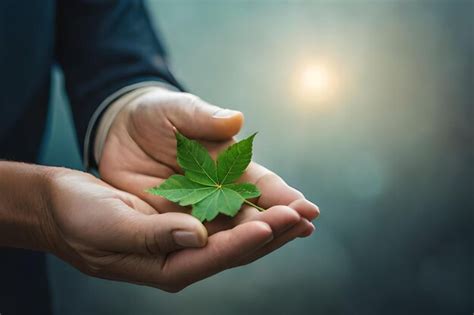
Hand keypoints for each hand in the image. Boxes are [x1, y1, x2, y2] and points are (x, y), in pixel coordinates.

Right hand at [42, 167, 277, 290]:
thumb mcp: (110, 226)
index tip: (279, 221)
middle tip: (306, 216)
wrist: (64, 206)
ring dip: (269, 224)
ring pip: (236, 235)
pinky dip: (248, 212)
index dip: (250, 239)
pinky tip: (268, 205)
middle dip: (273, 233)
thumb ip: (152, 235)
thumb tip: (196, 235)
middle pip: (237, 249)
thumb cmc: (80, 218)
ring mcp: (185, 240)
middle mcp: (182, 256)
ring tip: (300, 213)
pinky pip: (224, 220)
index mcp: (166, 265)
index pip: (217, 255)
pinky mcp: (184, 222)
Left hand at [99, 88, 318, 265]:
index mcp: (230, 165)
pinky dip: (210, 250)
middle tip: (301, 227)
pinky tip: (224, 255)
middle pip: (253, 213)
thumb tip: (235, 120)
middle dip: (278, 221)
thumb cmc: (157, 115)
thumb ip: (203, 116)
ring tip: (276, 240)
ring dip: (253, 239)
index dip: (284, 195)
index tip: (307, 207)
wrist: (122, 131)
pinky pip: (191, 242)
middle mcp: (220, 193)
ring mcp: (196, 211)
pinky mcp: (169, 224)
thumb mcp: (177, 109)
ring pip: (229, 233)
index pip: (263, 184)